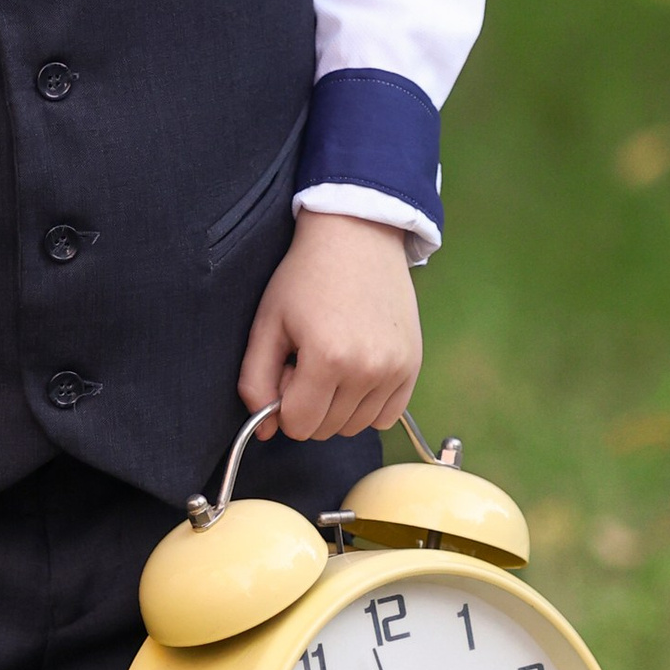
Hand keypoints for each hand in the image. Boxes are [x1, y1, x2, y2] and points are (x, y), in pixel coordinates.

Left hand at [239, 210, 420, 444]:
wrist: (357, 239)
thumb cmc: (304, 278)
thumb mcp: (266, 325)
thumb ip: (256, 383)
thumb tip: (265, 431)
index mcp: (328, 359)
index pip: (298, 425)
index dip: (283, 405)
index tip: (286, 370)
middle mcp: (368, 370)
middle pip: (326, 429)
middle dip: (308, 404)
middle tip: (307, 360)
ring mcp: (396, 370)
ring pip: (355, 426)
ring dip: (336, 407)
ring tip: (332, 361)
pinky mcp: (414, 366)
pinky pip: (386, 416)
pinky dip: (366, 405)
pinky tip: (356, 370)